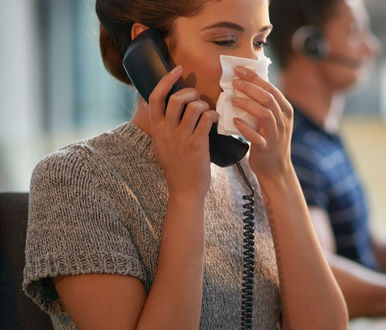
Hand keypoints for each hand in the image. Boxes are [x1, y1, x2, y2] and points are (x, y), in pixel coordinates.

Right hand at [148, 65, 216, 198]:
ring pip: (194, 107)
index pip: (155, 97)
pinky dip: (213, 115)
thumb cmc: (176, 167)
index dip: (166, 80)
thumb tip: (156, 106)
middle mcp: (167, 131)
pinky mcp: (197, 144)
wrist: (185, 189)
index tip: (177, 69)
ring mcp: (182, 138)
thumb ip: (160, 126)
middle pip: (177, 99)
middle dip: (190, 92)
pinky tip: (215, 119)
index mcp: (157, 129)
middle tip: (197, 97)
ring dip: (204, 105)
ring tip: (207, 111)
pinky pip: (206, 119)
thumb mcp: (160, 145)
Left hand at [230, 67, 293, 178]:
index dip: (254, 78)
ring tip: (233, 100)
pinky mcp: (266, 148)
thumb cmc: (271, 141)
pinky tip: (235, 122)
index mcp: (286, 111)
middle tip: (234, 82)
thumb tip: (248, 84)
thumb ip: (265, 104)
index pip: (271, 89)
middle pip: (268, 98)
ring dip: (247, 105)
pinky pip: (256, 136)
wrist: (276, 169)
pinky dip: (245, 128)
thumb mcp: (274, 121)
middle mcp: (283, 121)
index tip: (239, 70)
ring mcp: (276, 135)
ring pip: (264, 114)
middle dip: (250, 88)